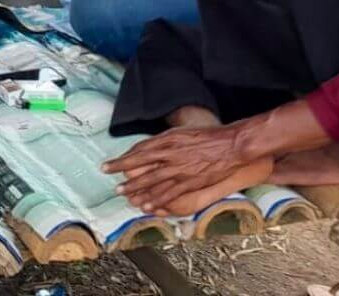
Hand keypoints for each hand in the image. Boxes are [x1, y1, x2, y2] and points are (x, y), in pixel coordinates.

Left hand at [103, 124, 248, 213]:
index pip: (138, 152)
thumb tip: (144, 148)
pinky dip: (156, 201)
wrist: (230, 146)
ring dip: (136, 191)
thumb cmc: (206, 136)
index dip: (122, 160)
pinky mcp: (190, 183)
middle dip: (125, 179)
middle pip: (141, 168)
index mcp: (167, 141)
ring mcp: (180, 170)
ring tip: (124, 196)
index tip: (108, 166)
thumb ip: (162, 141)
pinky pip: (169, 194)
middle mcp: (170, 155)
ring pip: (153, 183)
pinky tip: (146, 206)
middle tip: (112, 186)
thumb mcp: (181, 133)